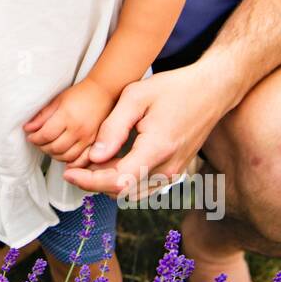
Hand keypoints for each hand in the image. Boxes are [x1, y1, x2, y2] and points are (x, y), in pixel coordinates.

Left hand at [23, 79, 116, 163]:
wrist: (102, 93)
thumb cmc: (80, 94)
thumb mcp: (57, 100)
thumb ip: (42, 116)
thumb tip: (28, 128)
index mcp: (67, 116)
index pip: (46, 135)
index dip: (35, 138)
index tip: (31, 136)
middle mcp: (78, 130)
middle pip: (55, 148)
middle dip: (42, 147)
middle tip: (38, 141)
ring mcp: (88, 138)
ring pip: (66, 157)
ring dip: (54, 155)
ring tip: (49, 147)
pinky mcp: (95, 144)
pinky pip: (81, 160)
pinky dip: (70, 162)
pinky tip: (64, 155)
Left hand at [60, 61, 237, 200]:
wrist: (212, 90)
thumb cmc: (174, 88)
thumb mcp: (136, 96)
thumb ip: (113, 128)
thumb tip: (94, 156)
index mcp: (157, 149)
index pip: (117, 180)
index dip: (89, 181)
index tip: (68, 172)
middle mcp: (169, 168)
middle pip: (123, 191)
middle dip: (94, 183)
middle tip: (74, 166)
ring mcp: (175, 172)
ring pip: (133, 193)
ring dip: (109, 184)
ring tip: (91, 165)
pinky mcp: (176, 171)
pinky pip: (145, 186)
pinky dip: (125, 181)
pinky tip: (112, 163)